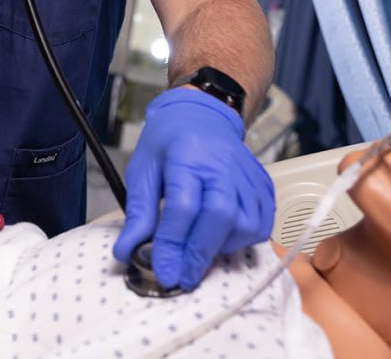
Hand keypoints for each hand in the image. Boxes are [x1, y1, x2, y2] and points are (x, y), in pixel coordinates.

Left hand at [113, 88, 274, 289]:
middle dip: (200, 254)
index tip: (164, 272)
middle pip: (221, 216)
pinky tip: (223, 237)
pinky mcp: (262, 182)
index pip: (182, 206)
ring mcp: (246, 172)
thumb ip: (138, 212)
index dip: (172, 245)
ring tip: (200, 249)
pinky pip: (263, 221)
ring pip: (247, 223)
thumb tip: (127, 251)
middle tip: (182, 276)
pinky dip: (246, 238)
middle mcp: (222, 163)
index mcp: (187, 155)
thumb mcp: (142, 169)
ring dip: (223, 247)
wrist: (201, 114)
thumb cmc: (169, 141)